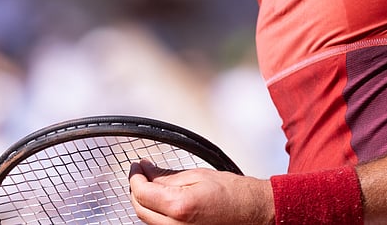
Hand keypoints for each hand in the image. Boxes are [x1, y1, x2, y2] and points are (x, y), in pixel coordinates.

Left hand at [128, 160, 274, 224]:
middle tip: (141, 173)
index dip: (134, 177)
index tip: (136, 166)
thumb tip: (145, 170)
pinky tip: (162, 199)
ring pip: (147, 219)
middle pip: (140, 209)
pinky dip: (156, 212)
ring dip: (145, 201)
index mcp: (179, 207)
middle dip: (137, 189)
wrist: (252, 212)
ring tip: (152, 183)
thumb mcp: (197, 176)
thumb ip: (166, 176)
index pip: (141, 193)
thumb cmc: (232, 194)